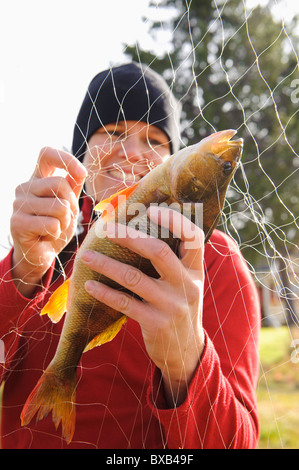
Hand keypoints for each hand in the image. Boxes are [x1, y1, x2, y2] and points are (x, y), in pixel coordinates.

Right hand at [11, 147, 86, 296]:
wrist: (40, 254)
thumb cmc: (55, 227)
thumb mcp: (68, 204)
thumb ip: (73, 186)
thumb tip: (81, 171)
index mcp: (37, 179)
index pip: (46, 154)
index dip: (65, 158)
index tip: (82, 173)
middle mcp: (24, 187)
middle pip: (60, 184)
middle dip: (72, 205)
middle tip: (64, 219)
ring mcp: (18, 204)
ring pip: (59, 206)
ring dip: (65, 222)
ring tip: (54, 228)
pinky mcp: (17, 222)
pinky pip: (52, 224)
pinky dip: (56, 233)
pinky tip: (45, 237)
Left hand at [82, 206, 204, 406]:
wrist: (187, 352)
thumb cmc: (179, 308)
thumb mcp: (186, 284)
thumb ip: (173, 261)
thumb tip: (141, 231)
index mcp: (195, 270)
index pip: (194, 236)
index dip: (175, 219)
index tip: (152, 209)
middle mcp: (187, 285)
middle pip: (158, 251)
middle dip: (129, 237)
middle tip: (107, 229)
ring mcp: (172, 305)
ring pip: (134, 277)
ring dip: (106, 264)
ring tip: (86, 256)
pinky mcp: (156, 323)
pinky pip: (125, 303)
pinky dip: (105, 293)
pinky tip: (90, 285)